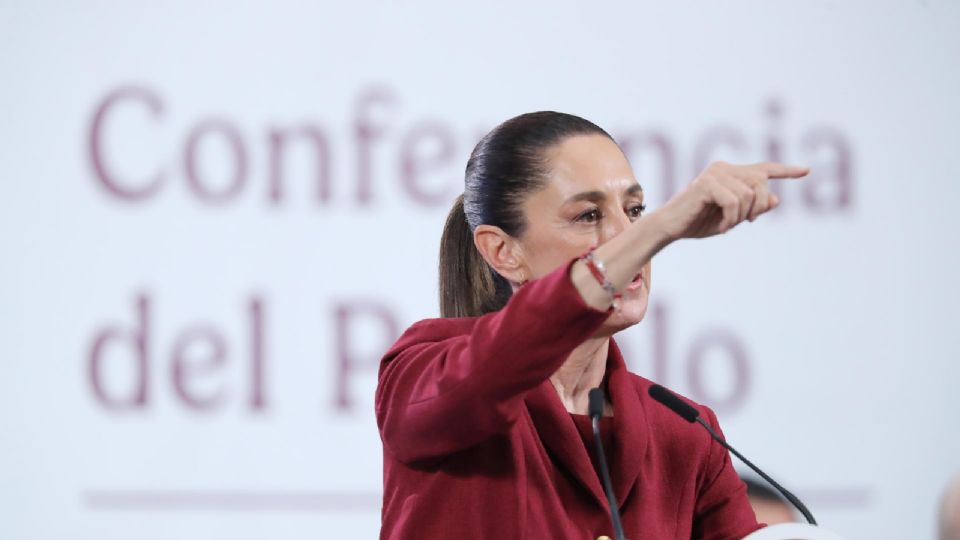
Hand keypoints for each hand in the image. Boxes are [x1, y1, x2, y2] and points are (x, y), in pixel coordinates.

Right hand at [657, 161, 808, 239]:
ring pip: (749, 194)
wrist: (670, 227)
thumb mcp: (732, 218)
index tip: (807, 171)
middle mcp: (724, 168)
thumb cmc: (698, 222)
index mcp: (730, 173)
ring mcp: (715, 173)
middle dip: (758, 206)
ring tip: (727, 225)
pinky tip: (723, 228)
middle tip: (746, 222)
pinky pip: (734, 201)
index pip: (763, 169)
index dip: (786, 171)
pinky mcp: (707, 183)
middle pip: (761, 183)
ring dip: (741, 216)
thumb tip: (776, 200)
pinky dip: (732, 219)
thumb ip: (754, 208)